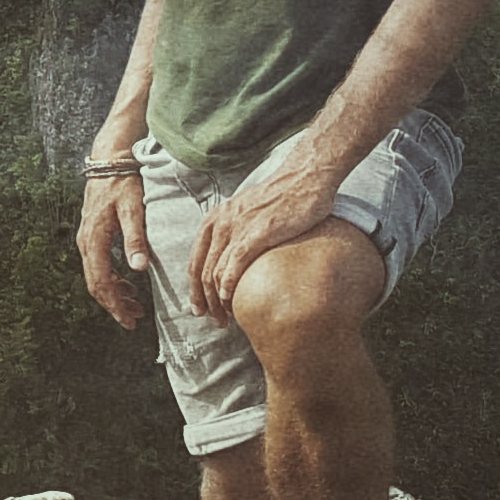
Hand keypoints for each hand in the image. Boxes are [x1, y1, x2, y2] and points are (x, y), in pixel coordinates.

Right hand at [77, 169, 149, 326]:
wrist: (109, 161)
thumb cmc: (122, 183)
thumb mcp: (133, 209)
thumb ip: (135, 239)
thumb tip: (139, 269)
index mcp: (94, 239)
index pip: (101, 281)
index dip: (114, 303)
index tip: (128, 319)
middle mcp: (86, 242)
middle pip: (95, 284)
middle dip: (113, 304)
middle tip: (132, 320)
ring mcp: (86, 239)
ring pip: (95, 277)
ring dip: (113, 294)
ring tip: (133, 306)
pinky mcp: (91, 235)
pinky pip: (97, 265)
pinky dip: (110, 279)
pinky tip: (126, 284)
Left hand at [190, 150, 344, 319]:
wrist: (304, 179)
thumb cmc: (283, 197)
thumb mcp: (249, 212)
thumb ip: (237, 232)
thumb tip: (236, 259)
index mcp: (215, 219)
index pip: (196, 261)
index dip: (195, 289)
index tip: (199, 308)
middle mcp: (220, 223)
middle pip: (202, 271)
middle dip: (204, 301)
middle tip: (213, 320)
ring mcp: (236, 228)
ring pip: (215, 274)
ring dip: (217, 301)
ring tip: (225, 318)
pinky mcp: (256, 233)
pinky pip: (234, 267)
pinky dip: (229, 288)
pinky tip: (232, 302)